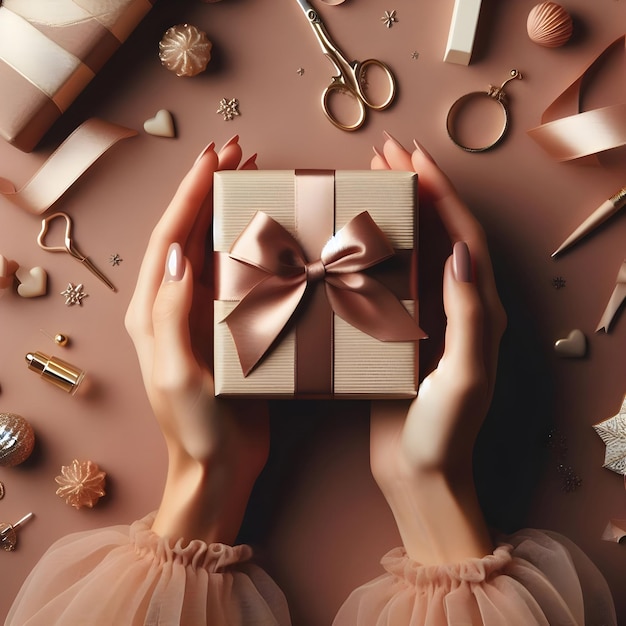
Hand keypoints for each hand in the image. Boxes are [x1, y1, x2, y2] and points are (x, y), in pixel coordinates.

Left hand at [125, 136, 268, 544]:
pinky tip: (265, 233)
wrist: (219, 466)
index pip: (169, 239)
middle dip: (209, 190)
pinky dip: (247, 247)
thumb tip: (179, 252)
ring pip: (211, 249)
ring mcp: (200, 314)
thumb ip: (171, 312)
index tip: (215, 158)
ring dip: (227, 211)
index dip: (190, 195)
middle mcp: (172, 306)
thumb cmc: (195, 426)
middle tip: (239, 155)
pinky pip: (234, 275)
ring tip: (251, 179)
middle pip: (187, 234)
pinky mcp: (225, 326)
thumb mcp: (176, 372)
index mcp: (152, 312)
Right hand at [369, 133, 506, 563]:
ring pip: (412, 253)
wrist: (419, 474)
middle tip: (384, 156)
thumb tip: (461, 250)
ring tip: (365, 185)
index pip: (465, 236)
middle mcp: (455, 307)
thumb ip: (468, 313)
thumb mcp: (464, 375)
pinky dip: (372, 255)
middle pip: (438, 234)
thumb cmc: (445, 432)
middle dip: (415, 191)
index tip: (413, 157)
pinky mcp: (397, 333)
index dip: (442, 193)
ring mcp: (424, 318)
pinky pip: (388, 282)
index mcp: (480, 311)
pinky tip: (350, 243)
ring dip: (393, 216)